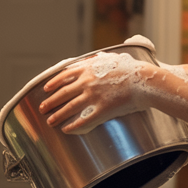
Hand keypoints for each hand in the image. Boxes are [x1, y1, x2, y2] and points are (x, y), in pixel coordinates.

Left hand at [39, 51, 156, 133]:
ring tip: (50, 121)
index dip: (53, 83)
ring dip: (58, 115)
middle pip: (63, 93)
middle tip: (42, 108)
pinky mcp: (103, 109)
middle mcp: (88, 82)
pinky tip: (66, 129)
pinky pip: (84, 119)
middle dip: (50, 102)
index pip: (64, 75)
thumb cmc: (132, 69)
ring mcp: (94, 96)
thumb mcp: (113, 58)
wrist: (145, 81)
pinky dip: (73, 126)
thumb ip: (100, 59)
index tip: (46, 88)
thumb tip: (94, 58)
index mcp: (89, 69)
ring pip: (70, 107)